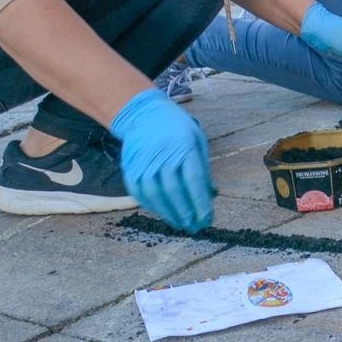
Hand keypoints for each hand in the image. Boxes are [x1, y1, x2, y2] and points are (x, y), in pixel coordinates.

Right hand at [110, 89, 212, 233]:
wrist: (144, 115)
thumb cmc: (177, 129)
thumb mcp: (197, 141)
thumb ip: (203, 168)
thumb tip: (212, 195)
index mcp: (184, 147)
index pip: (193, 180)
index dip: (200, 202)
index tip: (207, 218)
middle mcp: (162, 155)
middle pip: (174, 190)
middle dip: (186, 213)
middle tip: (195, 227)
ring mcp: (143, 162)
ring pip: (156, 195)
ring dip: (169, 214)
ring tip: (180, 224)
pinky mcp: (130, 169)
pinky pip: (140, 193)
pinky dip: (152, 206)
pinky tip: (163, 213)